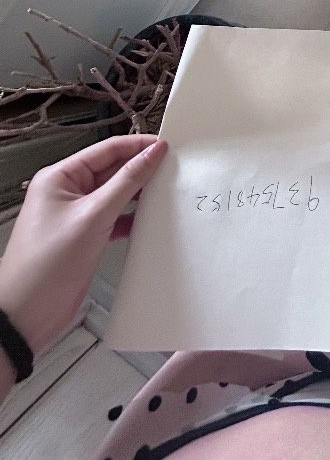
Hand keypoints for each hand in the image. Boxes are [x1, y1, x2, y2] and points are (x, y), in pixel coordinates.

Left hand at [0, 135, 166, 354]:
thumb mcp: (93, 215)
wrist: (28, 313)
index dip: (137, 145)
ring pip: (116, 194)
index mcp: (60, 177)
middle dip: (140, 169)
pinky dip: (131, 218)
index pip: (107, 149)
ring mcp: (77, 215)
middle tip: (170, 169)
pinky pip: (115, 217)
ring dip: (138, 194)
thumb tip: (150, 155)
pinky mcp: (86, 236)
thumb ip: (126, 182)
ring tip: (162, 193)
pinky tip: (146, 221)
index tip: (165, 147)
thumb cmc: (43, 266)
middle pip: (112, 169)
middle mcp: (67, 192)